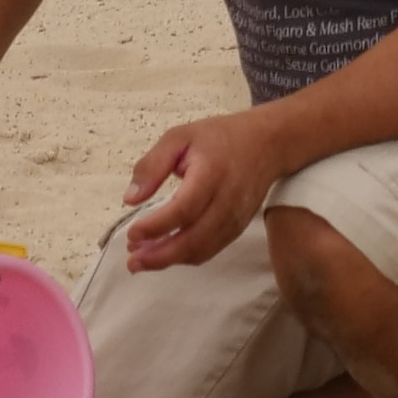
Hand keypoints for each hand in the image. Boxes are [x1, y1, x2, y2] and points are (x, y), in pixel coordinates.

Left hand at [118, 103, 290, 271]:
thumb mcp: (180, 137)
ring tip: (142, 259)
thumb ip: (152, 165)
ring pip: (201, 250)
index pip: (183, 209)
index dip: (156, 227)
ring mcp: (235, 218)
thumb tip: (130, 199)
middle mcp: (226, 201)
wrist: (268, 143)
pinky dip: (186, 257)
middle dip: (159, 256)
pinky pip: (210, 250)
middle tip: (132, 260)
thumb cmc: (220, 137)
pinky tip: (166, 252)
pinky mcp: (238, 228)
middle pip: (193, 239)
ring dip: (170, 260)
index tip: (131, 233)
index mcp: (211, 174)